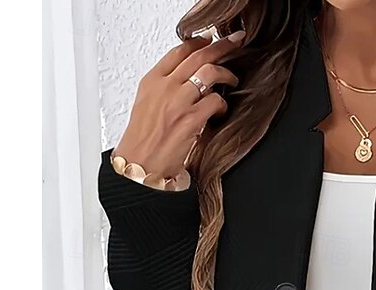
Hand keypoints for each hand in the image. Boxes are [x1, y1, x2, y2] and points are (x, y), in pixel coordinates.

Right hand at [114, 30, 245, 176]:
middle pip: (197, 55)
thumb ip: (165, 87)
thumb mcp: (147, 104)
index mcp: (152, 80)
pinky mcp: (191, 119)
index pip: (178, 51)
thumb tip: (186, 78)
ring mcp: (178, 102)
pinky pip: (215, 101)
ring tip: (233, 78)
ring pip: (209, 72)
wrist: (140, 164)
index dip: (198, 43)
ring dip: (226, 73)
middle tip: (235, 42)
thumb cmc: (144, 139)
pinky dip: (222, 104)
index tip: (210, 40)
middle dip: (221, 46)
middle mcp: (165, 87)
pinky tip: (221, 110)